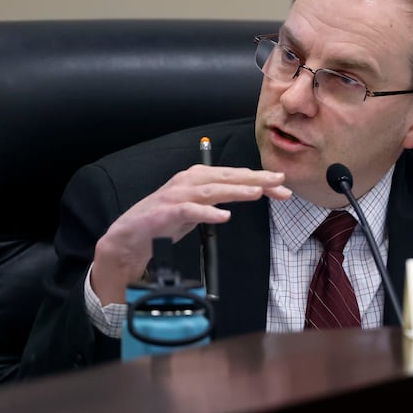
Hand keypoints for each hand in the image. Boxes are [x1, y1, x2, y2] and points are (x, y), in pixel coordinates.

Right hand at [91, 165, 290, 303]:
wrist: (129, 237)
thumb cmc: (166, 221)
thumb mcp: (199, 207)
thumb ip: (222, 197)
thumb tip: (255, 191)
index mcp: (198, 177)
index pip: (235, 175)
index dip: (260, 179)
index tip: (283, 184)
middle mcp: (188, 181)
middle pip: (228, 178)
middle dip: (256, 179)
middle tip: (280, 182)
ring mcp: (177, 196)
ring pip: (212, 190)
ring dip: (236, 190)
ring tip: (258, 193)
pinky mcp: (166, 213)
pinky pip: (190, 211)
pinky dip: (207, 213)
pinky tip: (223, 216)